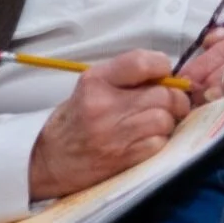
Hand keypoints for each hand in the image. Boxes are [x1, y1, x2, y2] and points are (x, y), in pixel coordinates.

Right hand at [28, 49, 191, 200]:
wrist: (49, 160)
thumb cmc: (76, 120)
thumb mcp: (92, 86)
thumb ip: (127, 76)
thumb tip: (169, 75)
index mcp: (97, 80)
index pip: (143, 62)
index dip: (163, 67)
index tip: (165, 75)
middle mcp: (104, 105)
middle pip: (163, 94)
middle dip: (174, 99)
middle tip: (171, 103)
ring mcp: (113, 134)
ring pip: (164, 120)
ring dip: (168, 122)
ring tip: (157, 123)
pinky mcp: (121, 158)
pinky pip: (158, 144)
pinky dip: (160, 142)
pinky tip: (148, 140)